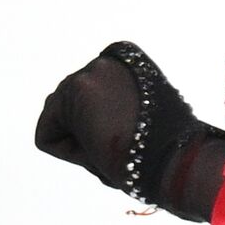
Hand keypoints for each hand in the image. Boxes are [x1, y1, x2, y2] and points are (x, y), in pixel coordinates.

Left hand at [34, 41, 202, 201]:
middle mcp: (109, 60)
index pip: (93, 104)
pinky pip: (47, 137)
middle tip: (127, 146)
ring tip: (116, 147)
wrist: (176, 164)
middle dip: (94, 138)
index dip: (111, 133)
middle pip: (72, 112)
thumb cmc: (167, 159)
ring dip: (84, 146)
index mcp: (132, 64)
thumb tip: (90, 127)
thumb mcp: (145, 125)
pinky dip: (71, 155)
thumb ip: (118, 113)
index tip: (138, 139)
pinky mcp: (71, 92)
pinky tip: (101, 148)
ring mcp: (89, 72)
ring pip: (61, 124)